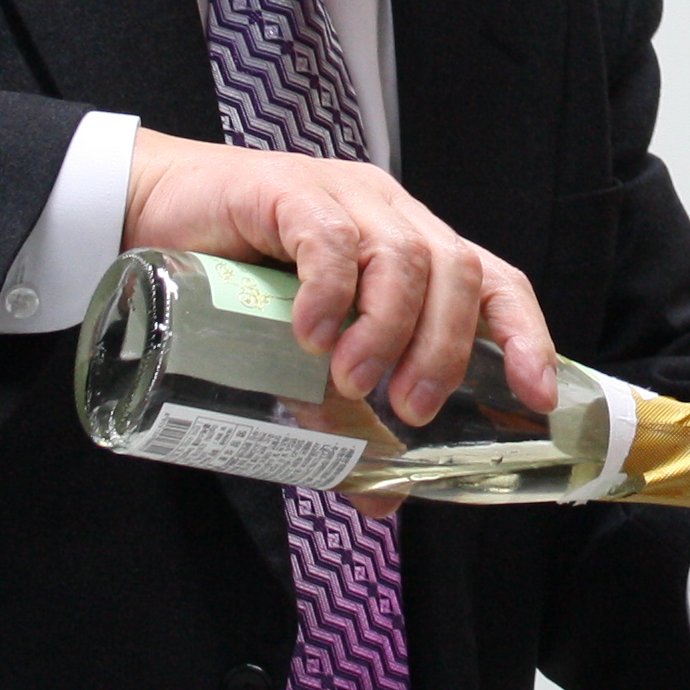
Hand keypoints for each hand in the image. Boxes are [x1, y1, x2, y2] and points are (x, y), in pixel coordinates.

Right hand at [124, 130, 554, 420]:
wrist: (151, 213)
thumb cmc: (237, 283)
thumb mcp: (302, 362)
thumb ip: (342, 419)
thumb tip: (384, 500)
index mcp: (413, 248)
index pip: (496, 281)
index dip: (525, 334)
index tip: (537, 395)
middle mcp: (391, 216)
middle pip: (456, 273)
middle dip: (445, 349)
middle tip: (411, 409)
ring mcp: (344, 196)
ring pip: (401, 256)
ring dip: (388, 328)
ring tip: (352, 381)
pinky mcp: (289, 190)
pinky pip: (330, 238)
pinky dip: (332, 291)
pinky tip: (312, 335)